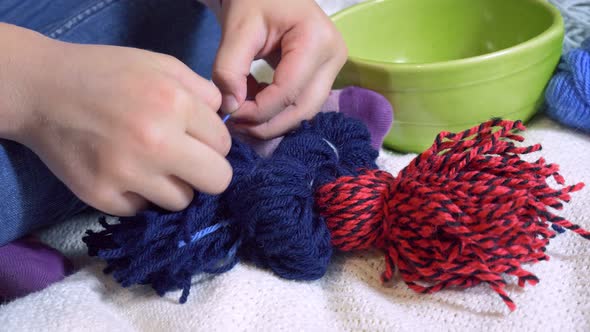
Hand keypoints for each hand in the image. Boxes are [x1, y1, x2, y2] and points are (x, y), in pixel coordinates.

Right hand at [17, 38, 231, 215]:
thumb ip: (203, 92)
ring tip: (149, 163)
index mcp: (175, 104)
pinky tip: (123, 172)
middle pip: (217, 181)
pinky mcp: (103, 197)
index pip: (225, 145)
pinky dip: (139, 194)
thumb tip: (226, 122)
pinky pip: (144, 209)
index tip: (196, 138)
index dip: (213, 142)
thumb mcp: (162, 65)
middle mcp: (155, 142)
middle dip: (207, 171)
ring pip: (182, 201)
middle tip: (187, 160)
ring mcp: (128, 174)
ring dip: (173, 185)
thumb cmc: (109, 74)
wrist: (43, 91)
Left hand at [213, 0, 347, 138]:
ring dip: (272, 119)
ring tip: (243, 110)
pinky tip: (254, 99)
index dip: (257, 111)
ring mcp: (333, 68)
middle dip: (268, 124)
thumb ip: (228, 68)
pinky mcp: (325, 75)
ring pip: (304, 111)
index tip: (229, 115)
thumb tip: (231, 108)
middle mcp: (334, 57)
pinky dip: (277, 110)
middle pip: (303, 109)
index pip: (287, 92)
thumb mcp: (237, 28)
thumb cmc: (256, 0)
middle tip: (236, 125)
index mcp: (316, 40)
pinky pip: (302, 103)